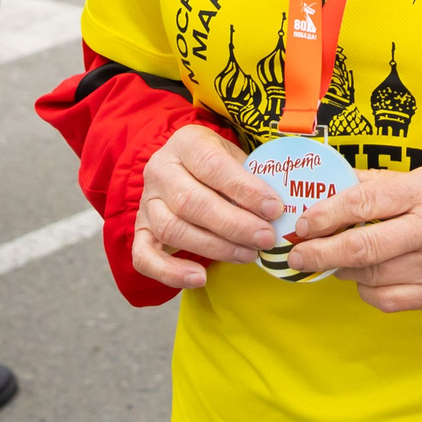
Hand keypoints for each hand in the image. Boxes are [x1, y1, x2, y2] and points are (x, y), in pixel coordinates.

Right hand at [134, 123, 283, 290]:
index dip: (245, 190)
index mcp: (186, 144)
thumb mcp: (234, 157)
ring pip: (173, 230)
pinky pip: (145, 257)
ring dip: (215, 248)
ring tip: (248, 255)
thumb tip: (281, 210)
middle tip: (266, 238)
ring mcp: (147, 202)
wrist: (180, 168)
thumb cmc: (217, 165)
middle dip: (234, 225)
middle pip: (191, 202)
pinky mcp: (140, 231)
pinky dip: (170, 272)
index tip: (274, 209)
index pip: (213, 166)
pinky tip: (199, 278)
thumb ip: (252, 177)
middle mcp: (160, 171)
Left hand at [288, 163, 421, 312]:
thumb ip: (383, 183)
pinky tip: (366, 279)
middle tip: (296, 254)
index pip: (365, 203)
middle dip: (320, 253)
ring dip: (342, 270)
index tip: (303, 222)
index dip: (326, 215)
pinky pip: (389, 300)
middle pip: (362, 248)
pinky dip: (368, 291)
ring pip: (371, 276)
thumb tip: (335, 185)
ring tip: (331, 260)